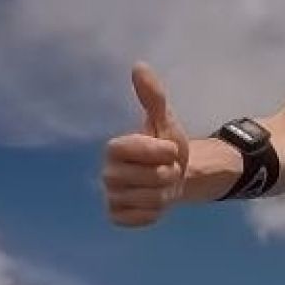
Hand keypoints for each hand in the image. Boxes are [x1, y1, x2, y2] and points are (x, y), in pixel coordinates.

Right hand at [101, 62, 190, 226]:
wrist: (177, 176)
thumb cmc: (168, 146)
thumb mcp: (166, 120)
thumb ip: (153, 96)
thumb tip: (139, 66)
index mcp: (115, 148)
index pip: (139, 150)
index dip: (162, 151)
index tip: (169, 149)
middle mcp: (107, 173)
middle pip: (150, 178)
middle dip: (169, 174)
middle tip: (167, 168)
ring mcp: (111, 196)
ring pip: (149, 199)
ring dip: (165, 193)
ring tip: (162, 184)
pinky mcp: (117, 216)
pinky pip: (140, 218)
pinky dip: (155, 212)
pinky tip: (153, 201)